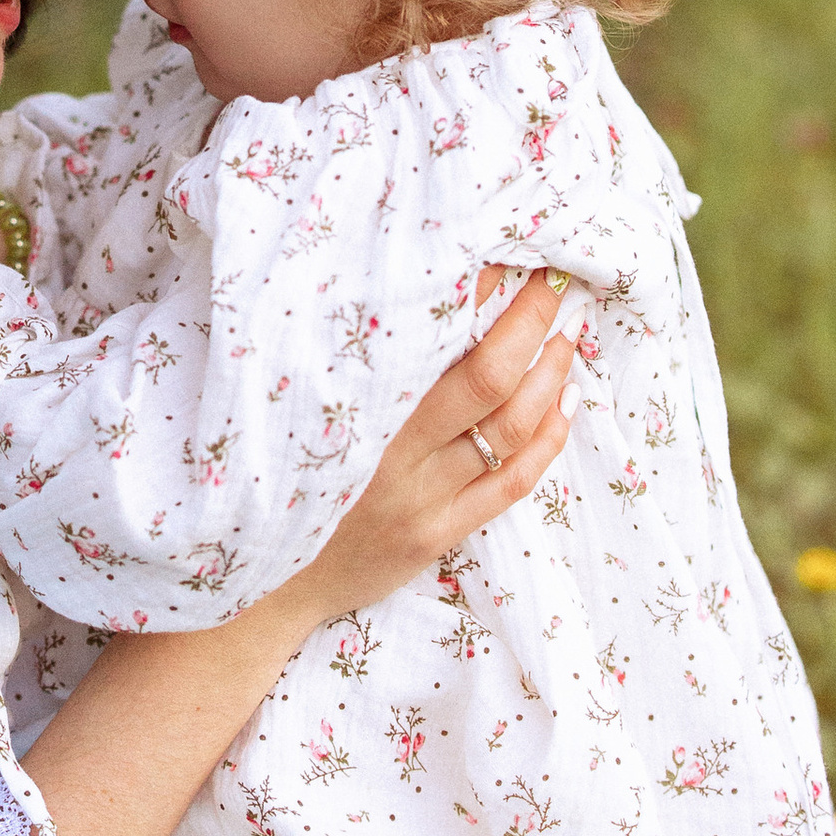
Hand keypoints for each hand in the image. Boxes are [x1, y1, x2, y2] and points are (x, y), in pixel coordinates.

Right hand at [293, 270, 573, 630]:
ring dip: (546, 375)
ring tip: (567, 336)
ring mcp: (421, 497)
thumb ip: (362, 365)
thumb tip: (422, 298)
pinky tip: (563, 403)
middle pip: (483, 378)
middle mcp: (392, 451)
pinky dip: (547, 439)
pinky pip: (510, 482)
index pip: (430, 337)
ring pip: (507, 429)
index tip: (504, 255)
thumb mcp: (310, 412)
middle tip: (553, 285)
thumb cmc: (287, 480)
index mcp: (356, 409)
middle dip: (527, 324)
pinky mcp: (438, 533)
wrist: (268, 580)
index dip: (474, 293)